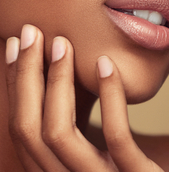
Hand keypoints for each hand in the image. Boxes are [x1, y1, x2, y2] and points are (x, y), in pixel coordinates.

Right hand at [5, 24, 163, 171]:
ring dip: (56, 82)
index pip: (24, 128)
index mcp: (58, 170)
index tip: (16, 46)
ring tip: (62, 43)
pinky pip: (116, 138)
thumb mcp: (97, 148)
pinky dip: (110, 97)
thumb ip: (80, 128)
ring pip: (60, 133)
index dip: (16, 85)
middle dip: (26, 76)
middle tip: (30, 33)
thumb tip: (62, 81)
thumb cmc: (130, 168)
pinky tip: (106, 64)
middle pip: (31, 129)